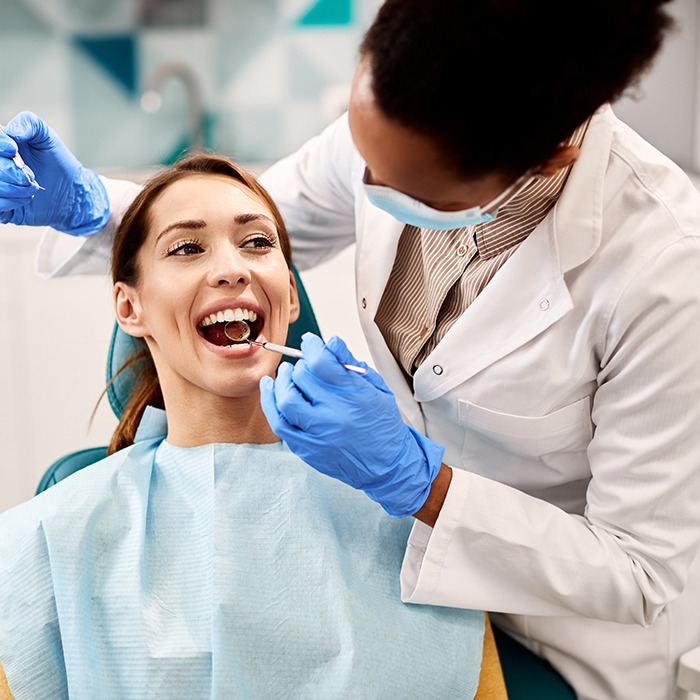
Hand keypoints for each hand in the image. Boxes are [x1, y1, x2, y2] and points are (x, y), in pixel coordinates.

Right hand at [0, 111, 109, 234]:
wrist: (71, 191)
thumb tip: (10, 132)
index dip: (0, 145)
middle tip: (31, 175)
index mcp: (1, 144)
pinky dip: (12, 202)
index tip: (13, 150)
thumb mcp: (46, 136)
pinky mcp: (2, 206)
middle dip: (10, 171)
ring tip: (33, 187)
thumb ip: (28, 123)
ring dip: (15, 188)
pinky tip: (26, 198)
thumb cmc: (57, 161)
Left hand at [259, 333, 443, 516]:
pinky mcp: (307, 449)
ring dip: (281, 381)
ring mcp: (318, 434)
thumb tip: (330, 342)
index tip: (310, 342)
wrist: (386, 466)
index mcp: (355, 396)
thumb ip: (350, 364)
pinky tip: (270, 390)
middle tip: (303, 364)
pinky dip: (271, 403)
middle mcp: (335, 415)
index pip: (321, 362)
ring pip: (286, 400)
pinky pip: (280, 423)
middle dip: (300, 365)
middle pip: (302, 378)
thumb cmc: (382, 424)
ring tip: (285, 374)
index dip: (312, 346)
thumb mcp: (377, 388)